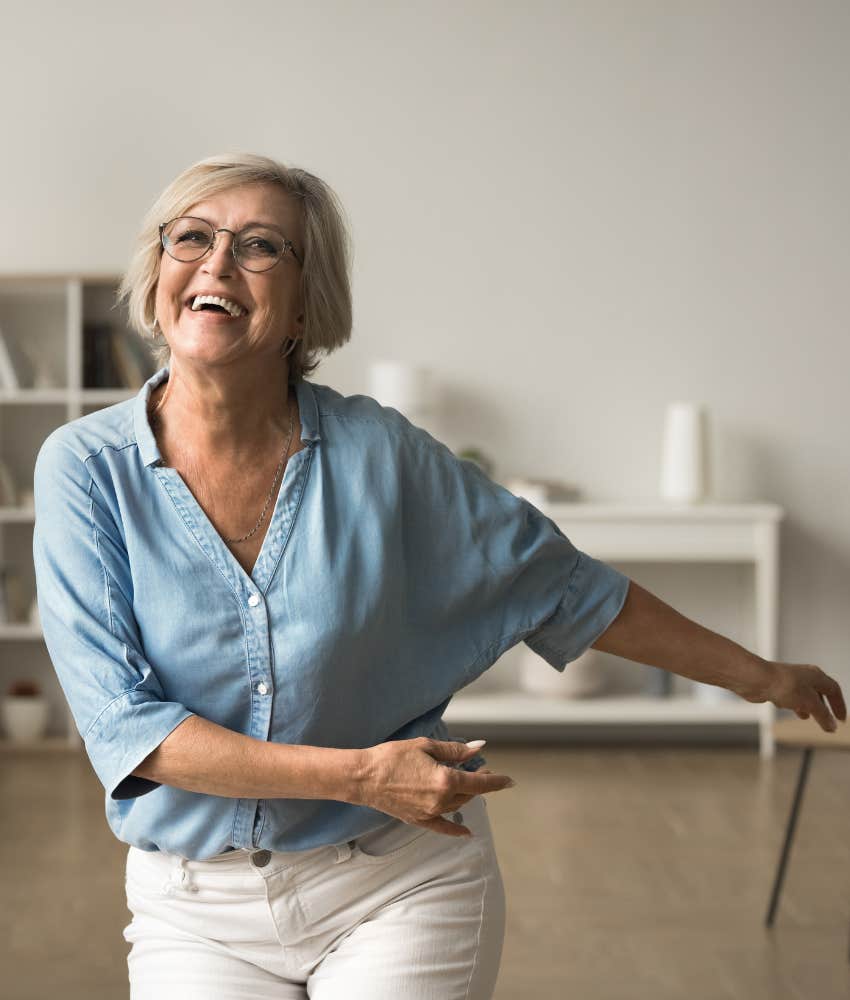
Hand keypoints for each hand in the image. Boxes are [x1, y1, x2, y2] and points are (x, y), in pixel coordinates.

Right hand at [351, 737, 514, 836]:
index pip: (479, 783)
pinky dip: (456, 829)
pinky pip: (442, 827)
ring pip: (457, 806)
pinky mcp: (418, 820)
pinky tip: (466, 832)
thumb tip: (477, 748)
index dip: (496, 781)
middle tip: (483, 769)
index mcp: (445, 780)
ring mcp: (429, 813)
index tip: (509, 780)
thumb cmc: (392, 757)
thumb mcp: (426, 746)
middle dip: (480, 782)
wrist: (364, 777)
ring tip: (469, 782)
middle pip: (469, 794)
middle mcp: (440, 801)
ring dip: (467, 796)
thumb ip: (455, 751)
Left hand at [740, 660, 845, 731]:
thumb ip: (823, 715)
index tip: (841, 718)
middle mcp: (804, 676)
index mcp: (816, 675)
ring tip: (807, 717)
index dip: (839, 704)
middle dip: (823, 707)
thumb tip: (832, 726)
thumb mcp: (809, 703)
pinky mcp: (777, 686)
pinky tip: (791, 710)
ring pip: (803, 695)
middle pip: (818, 692)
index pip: (833, 689)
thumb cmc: (784, 685)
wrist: (757, 680)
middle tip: (826, 720)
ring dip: (807, 707)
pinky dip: (793, 704)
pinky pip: (789, 696)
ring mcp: (790, 680)